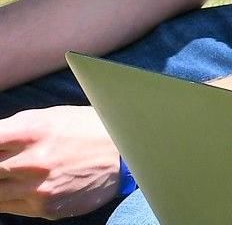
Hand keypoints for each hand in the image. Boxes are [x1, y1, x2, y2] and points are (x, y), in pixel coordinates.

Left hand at [0, 106, 121, 219]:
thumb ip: (15, 127)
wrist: (126, 155)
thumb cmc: (87, 129)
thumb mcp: (52, 116)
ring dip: (1, 182)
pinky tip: (26, 185)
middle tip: (7, 163)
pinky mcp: (45, 208)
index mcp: (31, 131)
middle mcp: (32, 161)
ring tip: (16, 174)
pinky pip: (9, 206)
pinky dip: (11, 196)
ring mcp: (37, 188)